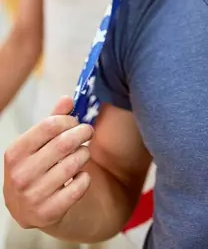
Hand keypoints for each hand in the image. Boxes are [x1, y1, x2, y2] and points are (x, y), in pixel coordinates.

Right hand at [3, 96, 93, 229]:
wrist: (27, 208)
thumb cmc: (35, 167)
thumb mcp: (37, 143)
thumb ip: (52, 120)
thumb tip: (68, 99)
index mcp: (15, 153)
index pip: (49, 125)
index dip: (68, 120)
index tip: (75, 122)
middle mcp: (20, 175)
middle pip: (64, 143)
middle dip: (82, 133)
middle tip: (88, 132)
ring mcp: (33, 196)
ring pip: (74, 164)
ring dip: (84, 154)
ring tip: (83, 153)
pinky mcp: (49, 213)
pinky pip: (79, 187)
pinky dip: (86, 177)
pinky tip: (81, 175)